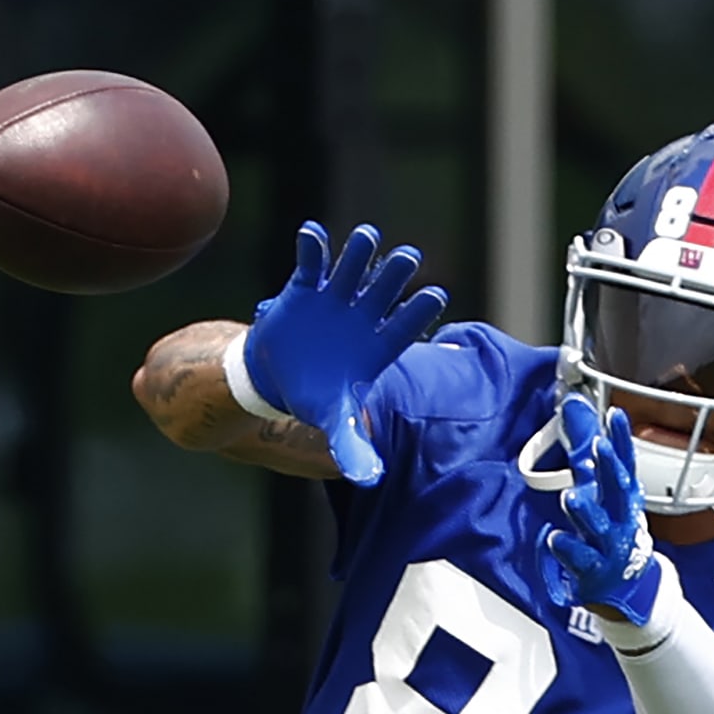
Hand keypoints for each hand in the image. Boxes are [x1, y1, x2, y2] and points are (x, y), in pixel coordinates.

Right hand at [243, 222, 447, 485]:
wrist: (278, 375)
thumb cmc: (316, 395)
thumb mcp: (333, 421)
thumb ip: (352, 446)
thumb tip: (370, 479)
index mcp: (378, 345)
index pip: (404, 326)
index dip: (418, 311)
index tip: (436, 294)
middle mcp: (363, 316)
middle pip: (383, 292)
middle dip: (395, 275)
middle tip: (409, 258)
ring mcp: (336, 299)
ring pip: (352, 271)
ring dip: (360, 254)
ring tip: (368, 236)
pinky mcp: (306, 287)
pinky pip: (311, 264)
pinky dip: (311, 248)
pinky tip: (312, 234)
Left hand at [539, 395, 662, 625]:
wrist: (624, 587)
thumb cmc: (611, 530)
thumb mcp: (600, 489)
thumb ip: (585, 450)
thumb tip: (574, 405)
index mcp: (623, 498)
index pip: (625, 464)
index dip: (623, 440)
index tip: (616, 416)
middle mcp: (620, 518)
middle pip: (618, 490)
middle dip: (611, 468)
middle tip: (600, 447)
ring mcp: (608, 545)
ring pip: (598, 526)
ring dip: (586, 511)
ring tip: (572, 496)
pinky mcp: (593, 569)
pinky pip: (580, 558)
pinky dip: (567, 548)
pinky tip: (553, 538)